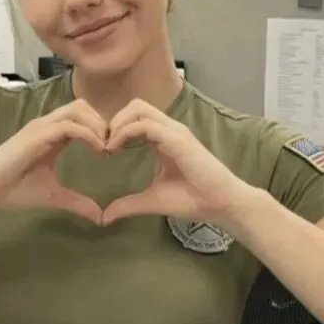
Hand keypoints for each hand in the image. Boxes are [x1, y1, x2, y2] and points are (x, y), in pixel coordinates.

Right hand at [0, 100, 107, 223]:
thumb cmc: (12, 190)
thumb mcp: (53, 196)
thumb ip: (76, 202)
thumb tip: (99, 216)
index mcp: (51, 135)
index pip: (81, 117)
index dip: (100, 129)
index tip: (112, 151)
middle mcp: (47, 125)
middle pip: (82, 106)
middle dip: (102, 123)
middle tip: (113, 147)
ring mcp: (41, 127)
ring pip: (78, 110)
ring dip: (97, 125)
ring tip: (106, 148)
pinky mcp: (37, 134)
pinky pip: (69, 125)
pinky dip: (88, 134)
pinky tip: (98, 150)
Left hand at [102, 99, 249, 226]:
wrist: (221, 204)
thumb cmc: (192, 200)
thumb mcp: (151, 201)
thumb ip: (128, 205)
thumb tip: (104, 217)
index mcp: (163, 138)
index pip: (135, 117)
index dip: (115, 128)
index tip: (103, 150)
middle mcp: (169, 129)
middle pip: (135, 106)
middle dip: (114, 120)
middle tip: (102, 144)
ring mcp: (174, 131)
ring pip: (138, 109)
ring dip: (117, 124)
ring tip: (107, 146)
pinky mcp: (178, 139)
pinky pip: (146, 124)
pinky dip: (126, 132)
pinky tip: (115, 148)